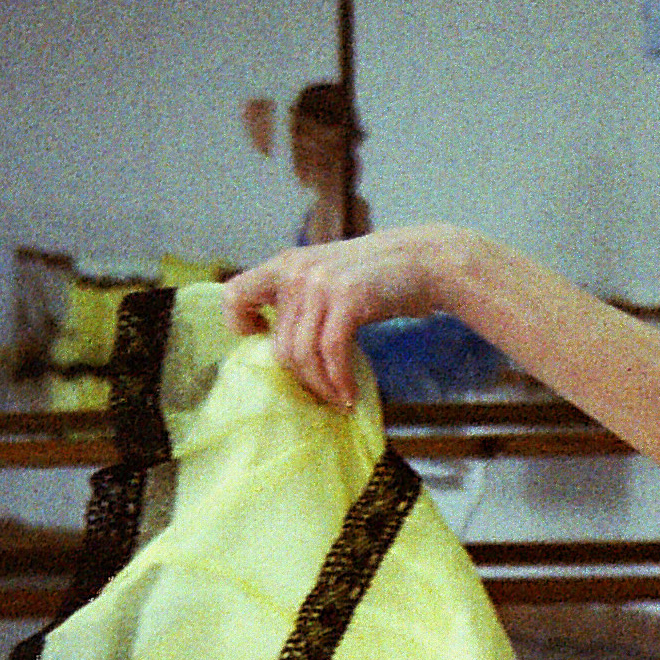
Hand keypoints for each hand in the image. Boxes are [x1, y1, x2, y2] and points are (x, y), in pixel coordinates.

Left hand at [223, 227, 469, 408]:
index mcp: (287, 265)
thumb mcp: (330, 280)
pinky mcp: (348, 299)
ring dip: (322, 387)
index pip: (235, 295)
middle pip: (280, 346)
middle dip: (302, 380)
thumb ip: (303, 303)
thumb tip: (284, 351)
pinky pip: (332, 354)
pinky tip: (351, 395)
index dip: (241, 326)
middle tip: (323, 395)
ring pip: (303, 355)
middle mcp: (297, 271)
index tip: (264, 341)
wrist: (424, 260)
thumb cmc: (379, 279)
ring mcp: (321, 284)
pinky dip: (340, 381)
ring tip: (339, 399)